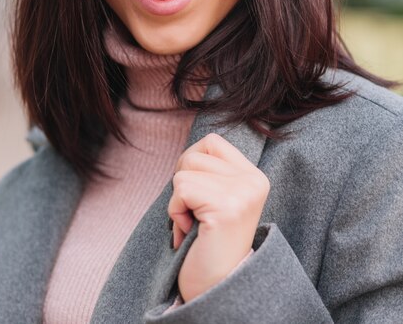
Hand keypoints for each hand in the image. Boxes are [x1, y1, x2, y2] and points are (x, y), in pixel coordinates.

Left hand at [168, 133, 269, 302]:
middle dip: (183, 183)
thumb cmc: (207, 242)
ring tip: (194, 224)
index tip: (198, 196)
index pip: (211, 141)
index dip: (192, 164)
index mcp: (253, 176)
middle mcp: (253, 180)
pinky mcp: (227, 207)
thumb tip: (187, 151)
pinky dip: (176, 211)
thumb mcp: (216, 197)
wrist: (215, 286)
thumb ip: (210, 171)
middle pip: (195, 153)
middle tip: (196, 214)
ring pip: (185, 170)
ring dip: (178, 200)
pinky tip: (190, 232)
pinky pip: (181, 188)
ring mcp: (243, 193)